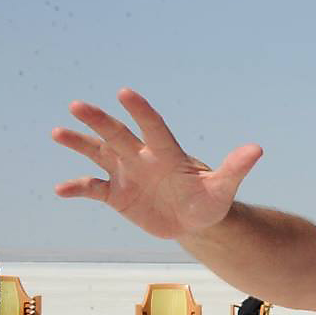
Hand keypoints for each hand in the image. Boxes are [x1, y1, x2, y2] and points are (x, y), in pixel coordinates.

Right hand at [52, 89, 261, 238]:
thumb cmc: (209, 200)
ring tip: (59, 132)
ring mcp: (127, 173)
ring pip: (99, 153)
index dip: (141, 111)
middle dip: (99, 121)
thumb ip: (235, 168)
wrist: (194, 221)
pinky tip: (60, 190)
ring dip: (80, 143)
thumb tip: (257, 150)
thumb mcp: (223, 188)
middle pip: (119, 135)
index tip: (124, 93)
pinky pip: (92, 188)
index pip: (153, 128)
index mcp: (167, 154)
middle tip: (77, 106)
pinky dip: (77, 187)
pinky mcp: (116, 194)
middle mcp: (142, 157)